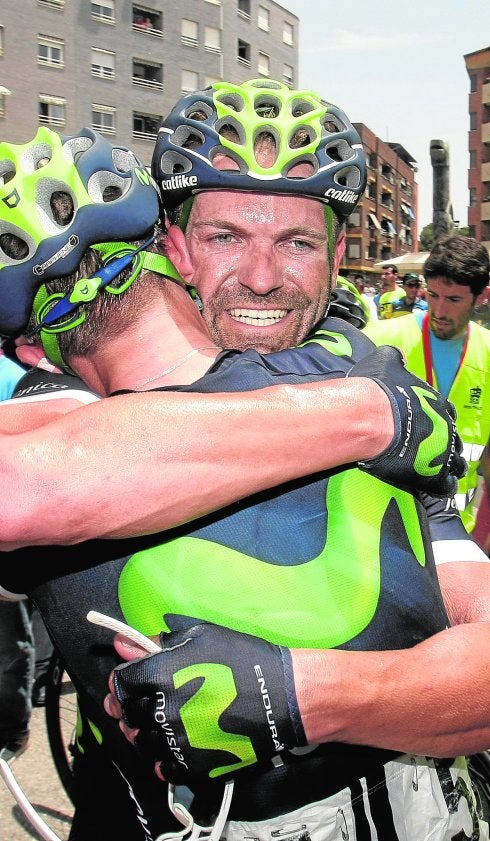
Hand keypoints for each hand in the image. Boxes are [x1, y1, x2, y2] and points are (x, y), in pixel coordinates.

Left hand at [108, 623, 304, 785]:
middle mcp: (163, 711)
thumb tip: (124, 644)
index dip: (124, 680)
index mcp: (161, 675)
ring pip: (141, 742)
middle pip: (127, 714)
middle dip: (132, 705)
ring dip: (147, 731)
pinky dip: (164, 758)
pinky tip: (178, 743)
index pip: (120, 683)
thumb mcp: (201, 637)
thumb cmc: (246, 660)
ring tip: (165, 719)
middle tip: (146, 700)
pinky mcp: (193, 767)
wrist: (285, 698)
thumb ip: (157, 642)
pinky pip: (163, 768)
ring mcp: (177, 743)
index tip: (133, 679)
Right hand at [348, 346, 465, 495]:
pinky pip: (445, 486)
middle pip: (454, 438)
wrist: (371, 418)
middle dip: (446, 443)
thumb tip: (397, 355)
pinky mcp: (431, 474)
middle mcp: (445, 427)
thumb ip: (394, 358)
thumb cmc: (378, 390)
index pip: (446, 412)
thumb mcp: (384, 361)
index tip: (429, 422)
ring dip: (448, 466)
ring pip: (455, 463)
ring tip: (438, 469)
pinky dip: (442, 486)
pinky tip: (435, 486)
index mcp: (437, 402)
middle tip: (433, 448)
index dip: (438, 418)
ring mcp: (441, 452)